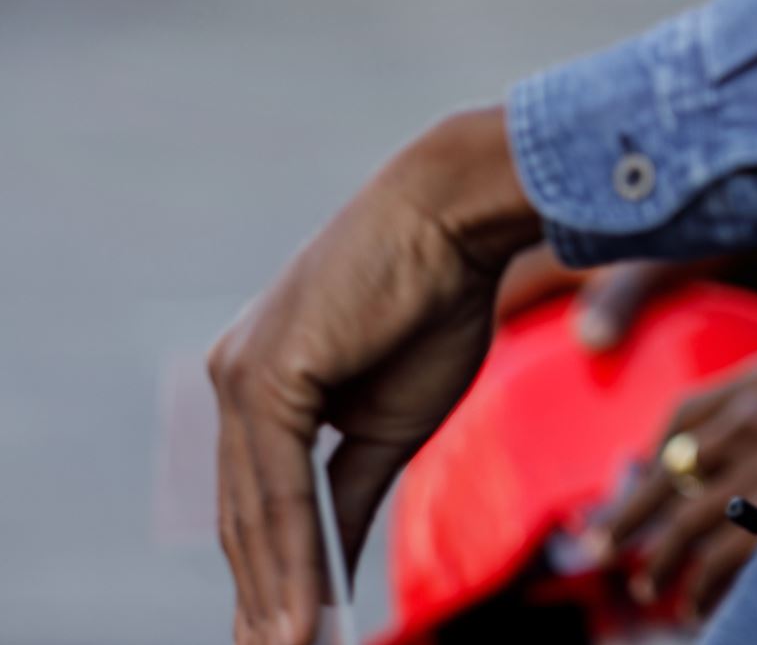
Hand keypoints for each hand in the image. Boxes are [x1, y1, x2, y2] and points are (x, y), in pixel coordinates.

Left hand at [207, 107, 541, 644]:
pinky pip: (276, 488)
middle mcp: (233, 379)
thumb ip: (351, 491)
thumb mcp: (393, 422)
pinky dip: (291, 557)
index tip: (290, 637)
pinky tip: (305, 612)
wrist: (456, 220)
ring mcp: (240, 376)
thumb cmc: (436, 301)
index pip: (258, 503)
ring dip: (276, 597)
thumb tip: (330, 566)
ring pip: (254, 514)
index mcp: (261, 384)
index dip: (272, 578)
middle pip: (245, 519)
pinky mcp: (263, 375)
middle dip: (266, 602)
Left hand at [592, 356, 756, 625]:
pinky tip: (699, 605)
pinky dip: (703, 590)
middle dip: (630, 514)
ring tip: (652, 587)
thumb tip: (697, 457)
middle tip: (602, 547)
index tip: (641, 485)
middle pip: (668, 471)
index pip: (685, 415)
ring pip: (685, 525)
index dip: (655, 456)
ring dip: (661, 563)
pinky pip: (719, 564)